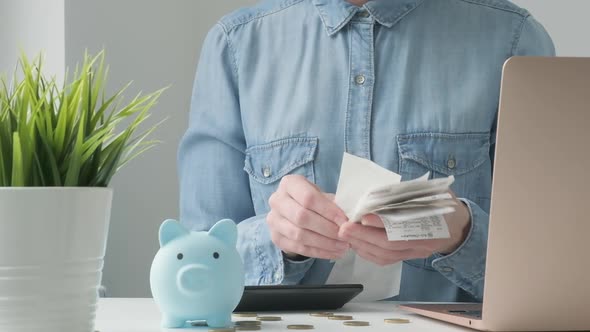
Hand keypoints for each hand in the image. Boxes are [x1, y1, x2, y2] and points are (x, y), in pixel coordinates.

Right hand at [267, 175, 349, 259]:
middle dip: (327, 228)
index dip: (328, 210)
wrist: (292, 212)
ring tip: (343, 247)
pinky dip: (318, 252)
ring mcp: (273, 220)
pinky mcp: (276, 237)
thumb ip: (333, 204)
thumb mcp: (322, 195)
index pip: (308, 197)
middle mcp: (276, 200)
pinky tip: (334, 253)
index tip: (345, 221)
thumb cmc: (312, 200)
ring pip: (299, 235)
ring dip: (324, 243)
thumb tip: (350, 217)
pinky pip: (298, 248)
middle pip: (302, 217)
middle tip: (345, 236)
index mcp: (289, 184)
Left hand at [338, 191, 470, 265]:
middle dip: (363, 236)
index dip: (382, 222)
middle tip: (344, 227)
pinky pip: (387, 260)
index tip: (363, 216)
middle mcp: (425, 241)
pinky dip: (369, 253)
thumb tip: (381, 189)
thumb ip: (410, 191)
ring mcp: (417, 252)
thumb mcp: (432, 192)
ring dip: (363, 246)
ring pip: (386, 255)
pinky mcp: (409, 257)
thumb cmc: (443, 204)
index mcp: (433, 222)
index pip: (404, 224)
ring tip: (345, 235)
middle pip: (390, 244)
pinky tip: (357, 244)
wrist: (459, 227)